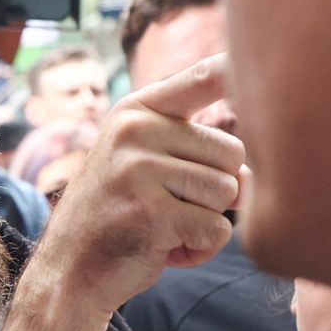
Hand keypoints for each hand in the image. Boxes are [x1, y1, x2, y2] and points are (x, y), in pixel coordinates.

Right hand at [30, 53, 244, 317]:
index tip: (260, 58)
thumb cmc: (119, 216)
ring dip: (207, 222)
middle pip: (233, 152)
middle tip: (177, 208)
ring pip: (227, 193)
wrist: (68, 272)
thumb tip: (262, 158)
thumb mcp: (138, 160)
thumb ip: (186, 143)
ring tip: (166, 229)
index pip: (204, 76)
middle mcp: (135, 130)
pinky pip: (216, 230)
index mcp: (136, 110)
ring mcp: (139, 169)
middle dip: (218, 190)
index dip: (241, 69)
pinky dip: (201, 250)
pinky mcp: (150, 212)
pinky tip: (165, 251)